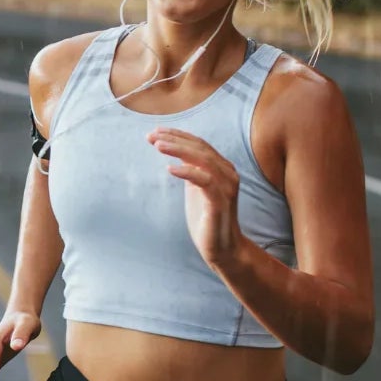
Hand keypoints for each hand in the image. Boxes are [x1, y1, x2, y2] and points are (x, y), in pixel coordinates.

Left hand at [149, 126, 242, 275]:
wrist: (222, 248)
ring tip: (158, 145)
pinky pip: (205, 181)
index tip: (156, 132)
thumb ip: (191, 170)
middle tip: (152, 136)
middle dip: (175, 139)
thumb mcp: (196, 189)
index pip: (199, 144)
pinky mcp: (220, 202)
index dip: (178, 135)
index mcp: (222, 168)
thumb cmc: (207, 218)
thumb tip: (176, 153)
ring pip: (203, 160)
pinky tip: (169, 169)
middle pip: (200, 148)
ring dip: (179, 150)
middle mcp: (228, 174)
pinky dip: (187, 172)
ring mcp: (226, 187)